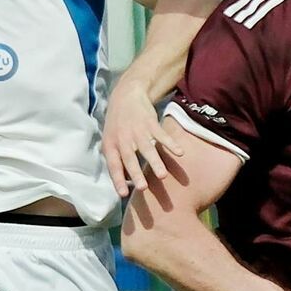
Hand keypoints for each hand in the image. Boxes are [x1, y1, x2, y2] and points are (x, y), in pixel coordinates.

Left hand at [103, 77, 184, 198]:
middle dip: (136, 173)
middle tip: (143, 188)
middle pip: (129, 157)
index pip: (113, 165)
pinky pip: (161, 134)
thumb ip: (116, 160)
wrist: (126, 95)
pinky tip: (180, 153)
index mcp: (111, 144)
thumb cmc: (118, 124)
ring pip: (146, 148)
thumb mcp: (111, 140)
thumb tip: (124, 183)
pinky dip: (171, 143)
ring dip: (155, 162)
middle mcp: (122, 138)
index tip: (123, 195)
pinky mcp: (150, 122)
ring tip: (162, 176)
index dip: (118, 180)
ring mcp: (137, 129)